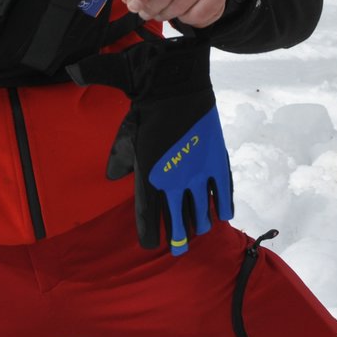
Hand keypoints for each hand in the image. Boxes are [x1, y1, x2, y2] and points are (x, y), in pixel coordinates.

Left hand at [67, 37, 233, 254]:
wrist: (174, 85)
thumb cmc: (145, 108)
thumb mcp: (125, 135)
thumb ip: (120, 158)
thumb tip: (113, 177)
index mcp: (148, 175)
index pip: (149, 215)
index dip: (150, 233)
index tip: (151, 244)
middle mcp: (174, 181)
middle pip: (178, 219)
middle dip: (178, 237)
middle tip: (179, 250)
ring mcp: (197, 172)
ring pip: (202, 210)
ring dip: (200, 223)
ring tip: (199, 231)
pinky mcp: (216, 161)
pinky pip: (222, 190)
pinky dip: (223, 204)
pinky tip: (223, 215)